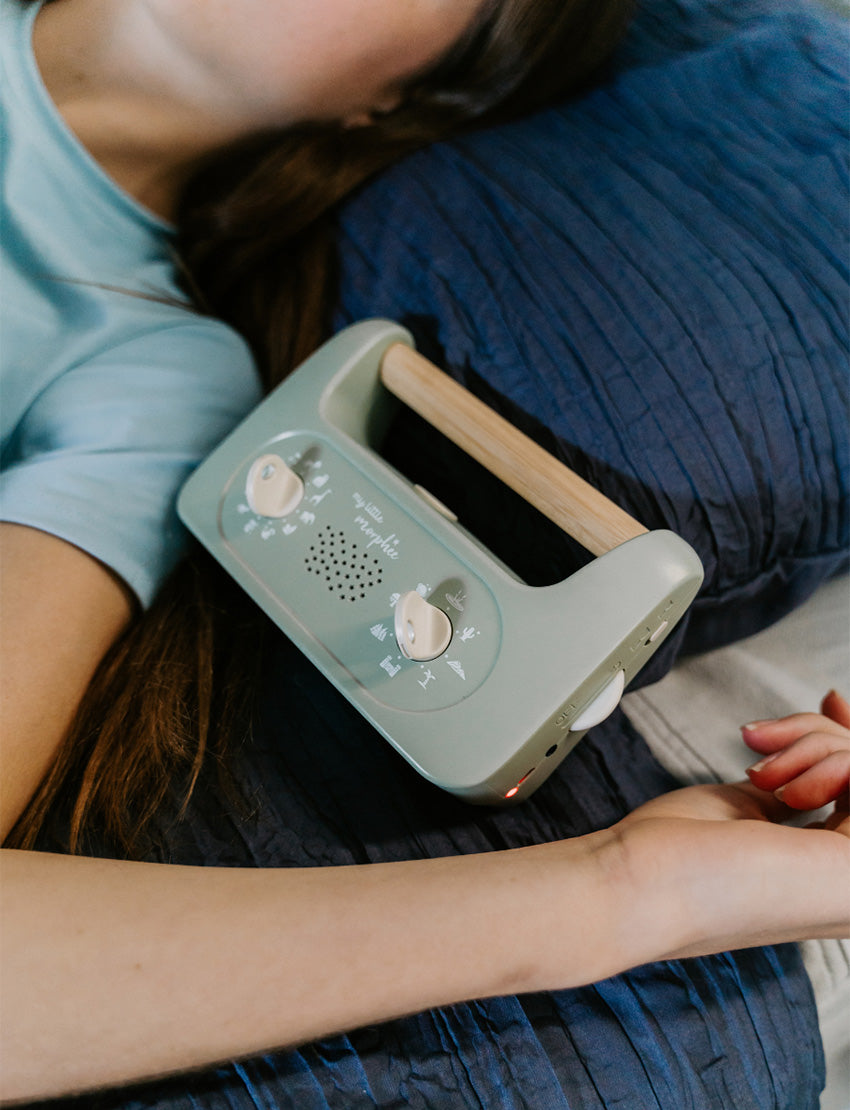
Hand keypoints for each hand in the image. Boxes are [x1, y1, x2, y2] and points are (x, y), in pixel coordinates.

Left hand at [608, 695, 849, 959]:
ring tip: (760, 776)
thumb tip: (831, 737)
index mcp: (831, 876)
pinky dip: (825, 759)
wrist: (645, 881)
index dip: (846, 738)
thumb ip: (801, 784)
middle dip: (815, 735)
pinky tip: (784, 790)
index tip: (829, 703)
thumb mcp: (751, 806)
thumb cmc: (676, 850)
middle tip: (759, 742)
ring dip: (812, 746)